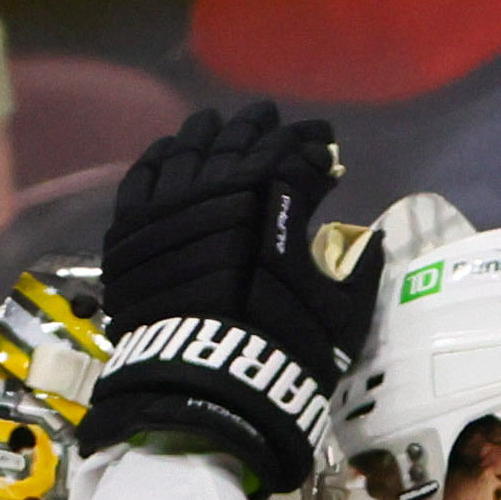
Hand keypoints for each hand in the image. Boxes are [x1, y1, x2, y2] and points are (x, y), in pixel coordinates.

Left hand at [82, 93, 364, 481]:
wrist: (208, 379)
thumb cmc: (283, 347)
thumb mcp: (340, 313)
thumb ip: (355, 268)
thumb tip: (367, 237)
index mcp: (278, 204)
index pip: (298, 158)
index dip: (315, 148)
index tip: (327, 147)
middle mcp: (223, 189)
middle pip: (244, 143)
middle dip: (265, 129)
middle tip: (276, 121)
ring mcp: (173, 203)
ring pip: (190, 149)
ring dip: (211, 133)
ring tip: (222, 123)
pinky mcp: (134, 225)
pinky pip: (144, 175)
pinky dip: (160, 157)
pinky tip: (170, 148)